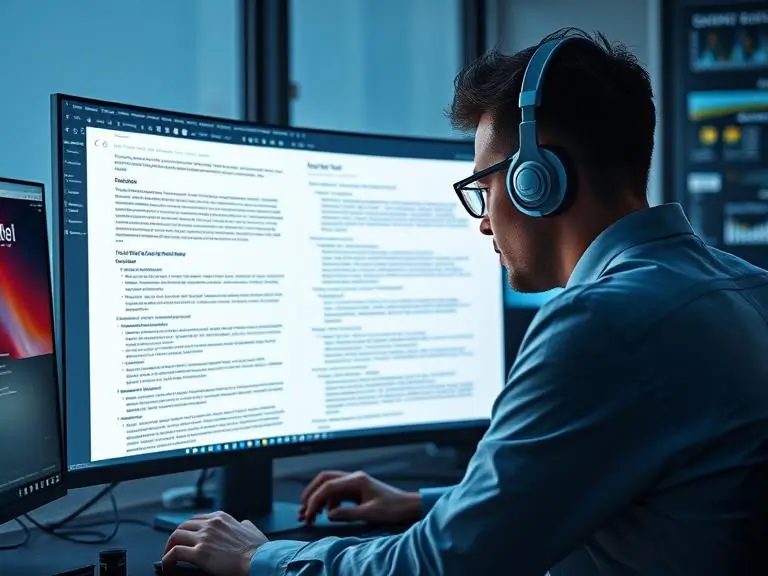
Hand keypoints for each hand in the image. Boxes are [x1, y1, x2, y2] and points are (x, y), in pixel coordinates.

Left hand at [162, 511, 267, 575]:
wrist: (259, 561)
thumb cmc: (258, 549)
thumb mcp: (251, 529)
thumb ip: (244, 524)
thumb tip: (243, 524)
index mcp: (221, 517)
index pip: (196, 519)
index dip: (187, 529)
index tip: (185, 538)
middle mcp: (211, 524)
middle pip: (183, 526)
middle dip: (175, 537)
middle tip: (172, 548)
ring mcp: (204, 538)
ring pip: (175, 537)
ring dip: (168, 547)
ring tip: (168, 557)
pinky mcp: (199, 553)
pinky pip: (175, 553)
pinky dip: (167, 559)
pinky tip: (168, 566)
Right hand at [299, 469, 420, 524]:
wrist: (408, 506)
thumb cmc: (392, 508)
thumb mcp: (370, 513)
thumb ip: (347, 513)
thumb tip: (328, 515)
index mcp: (356, 480)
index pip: (328, 486)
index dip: (315, 499)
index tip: (308, 513)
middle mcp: (353, 478)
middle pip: (325, 479)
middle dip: (311, 493)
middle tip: (302, 509)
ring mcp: (354, 483)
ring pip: (329, 486)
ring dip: (318, 499)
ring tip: (310, 516)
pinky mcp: (356, 491)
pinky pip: (336, 493)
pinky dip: (328, 503)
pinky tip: (326, 514)